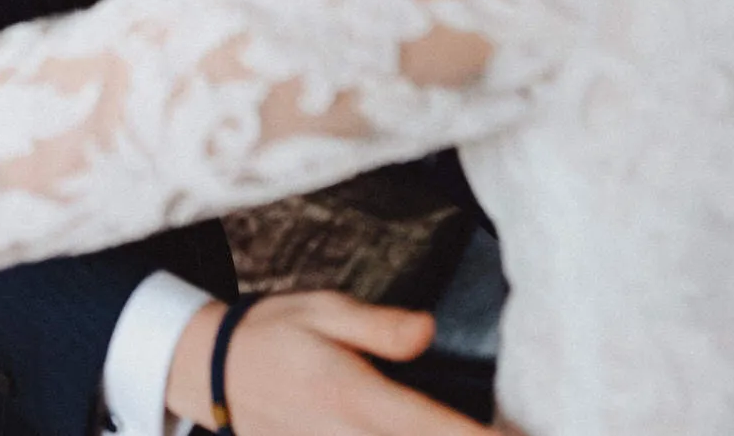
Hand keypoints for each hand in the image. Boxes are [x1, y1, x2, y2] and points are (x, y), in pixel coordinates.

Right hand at [165, 292, 487, 435]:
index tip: (523, 435)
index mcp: (355, 397)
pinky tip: (434, 432)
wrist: (210, 372)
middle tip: (515, 431)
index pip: (436, 429)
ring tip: (487, 432)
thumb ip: (377, 326)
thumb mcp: (322, 311)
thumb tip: (428, 332)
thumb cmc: (273, 335)